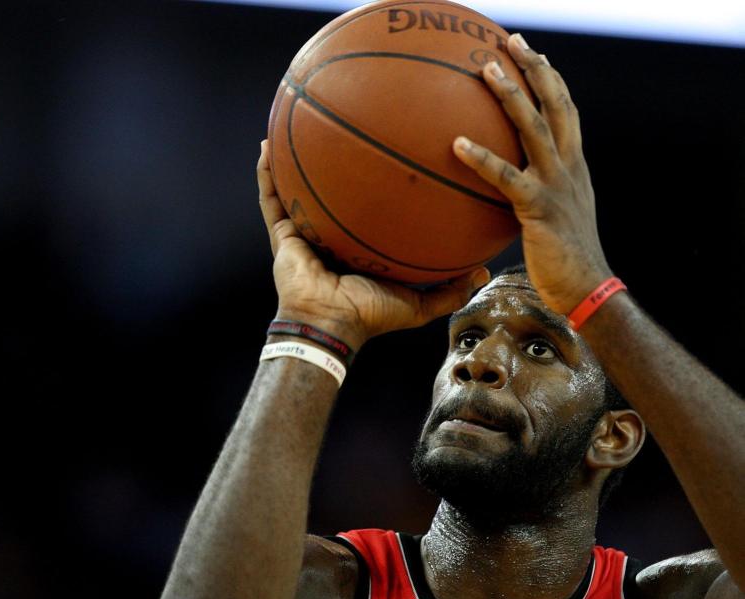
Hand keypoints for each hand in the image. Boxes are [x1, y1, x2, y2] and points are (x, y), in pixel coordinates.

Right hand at [258, 140, 489, 351]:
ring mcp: (305, 230)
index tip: (393, 153)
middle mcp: (331, 233)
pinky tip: (266, 145)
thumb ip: (451, 290)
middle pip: (333, 190)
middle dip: (337, 161)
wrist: (331, 323)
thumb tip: (483, 273)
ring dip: (294, 158)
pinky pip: (271, 197)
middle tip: (347, 128)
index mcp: (359, 245)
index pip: (368, 208)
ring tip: (297, 121)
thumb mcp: (419, 303)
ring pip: (297, 186)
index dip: (377, 183)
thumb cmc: (371, 315)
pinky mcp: (282, 233)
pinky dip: (267, 173)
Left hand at [453, 33, 612, 315]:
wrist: (586, 287)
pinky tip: (456, 143)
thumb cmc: (565, 258)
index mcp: (575, 166)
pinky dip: (481, 157)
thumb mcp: (557, 216)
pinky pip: (505, 176)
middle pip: (556, 104)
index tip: (534, 55)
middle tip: (512, 41)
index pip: (566, 111)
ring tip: (485, 70)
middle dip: (535, 69)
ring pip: (534, 128)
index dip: (552, 80)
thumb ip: (538, 194)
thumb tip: (509, 189)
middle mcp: (570, 166)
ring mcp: (556, 184)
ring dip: (511, 95)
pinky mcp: (538, 207)